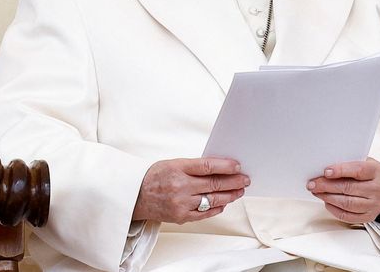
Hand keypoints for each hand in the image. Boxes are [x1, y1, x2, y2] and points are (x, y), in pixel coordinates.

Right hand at [133, 157, 248, 223]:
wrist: (134, 196)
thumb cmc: (155, 177)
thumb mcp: (173, 163)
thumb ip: (194, 166)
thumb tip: (220, 168)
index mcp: (178, 168)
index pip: (208, 166)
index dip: (226, 166)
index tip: (238, 166)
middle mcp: (180, 186)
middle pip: (214, 184)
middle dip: (233, 181)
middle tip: (245, 179)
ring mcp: (181, 203)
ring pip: (212, 199)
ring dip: (229, 195)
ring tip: (239, 191)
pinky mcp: (181, 216)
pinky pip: (204, 213)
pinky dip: (216, 208)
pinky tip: (224, 203)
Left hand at [307, 157, 379, 222]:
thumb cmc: (370, 175)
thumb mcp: (365, 163)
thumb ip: (349, 164)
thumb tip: (326, 169)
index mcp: (377, 171)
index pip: (358, 170)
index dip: (340, 170)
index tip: (325, 171)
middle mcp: (377, 189)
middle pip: (349, 188)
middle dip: (327, 186)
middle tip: (313, 184)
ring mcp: (374, 205)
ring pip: (347, 203)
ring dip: (328, 197)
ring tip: (316, 192)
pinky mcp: (368, 217)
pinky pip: (347, 216)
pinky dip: (334, 209)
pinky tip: (326, 202)